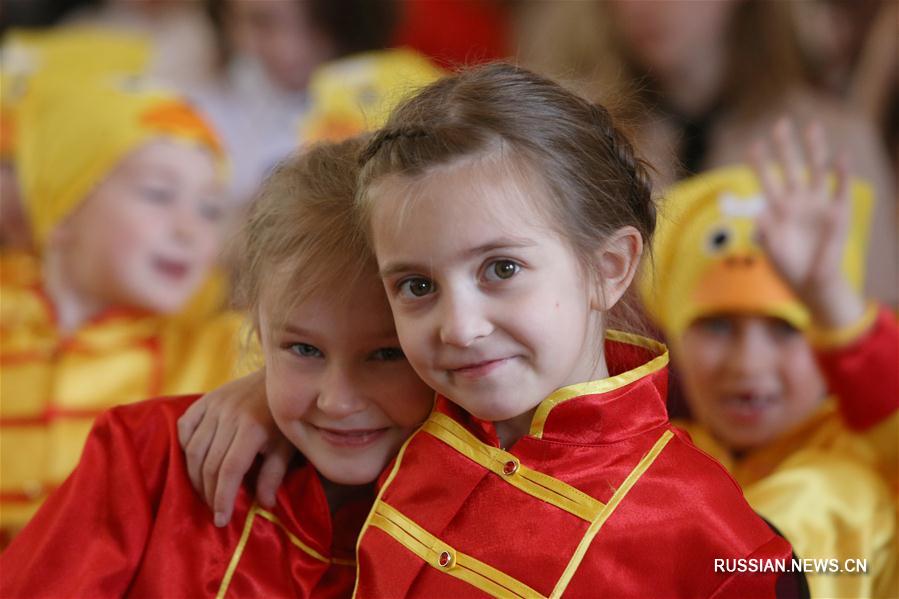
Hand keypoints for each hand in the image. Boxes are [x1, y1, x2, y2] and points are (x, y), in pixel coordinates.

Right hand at [177, 369, 293, 525]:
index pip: (229, 470)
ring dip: (194, 476)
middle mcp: (230, 415)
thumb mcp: (286, 446)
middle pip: (209, 463)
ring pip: (193, 449)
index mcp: (253, 428)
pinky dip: (185, 447)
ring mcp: (215, 405)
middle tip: (214, 509)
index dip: (223, 498)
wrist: (279, 378)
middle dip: (209, 492)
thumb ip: (274, 474)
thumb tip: (265, 504)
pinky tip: (194, 462)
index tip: (221, 520)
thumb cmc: (284, 418)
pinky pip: (185, 427)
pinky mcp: (205, 400)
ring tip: (205, 492)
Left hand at [749, 118, 865, 328]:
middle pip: (791, 167)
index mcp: (778, 208)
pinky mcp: (838, 212)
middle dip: (785, 146)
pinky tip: (840, 156)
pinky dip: (842, 173)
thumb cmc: (788, 266)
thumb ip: (765, 231)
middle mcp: (798, 201)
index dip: (760, 163)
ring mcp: (818, 204)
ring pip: (817, 170)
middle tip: (780, 124)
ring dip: (815, 149)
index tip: (752, 145)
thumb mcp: (771, 249)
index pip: (766, 179)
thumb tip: (757, 214)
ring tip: (812, 127)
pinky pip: (841, 188)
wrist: (813, 282)